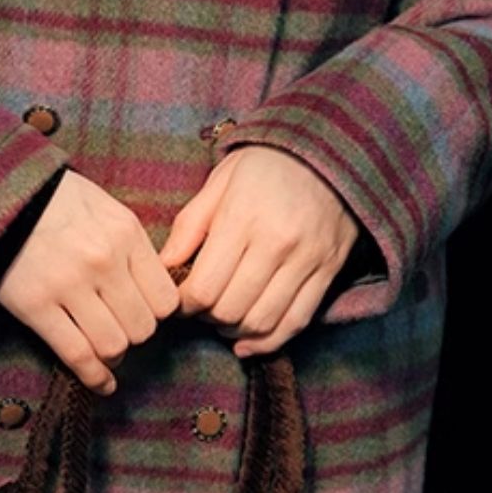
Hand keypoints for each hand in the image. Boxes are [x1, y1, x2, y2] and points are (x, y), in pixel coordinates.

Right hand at [0, 170, 178, 394]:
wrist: (0, 194)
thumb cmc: (56, 199)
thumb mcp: (105, 207)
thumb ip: (131, 244)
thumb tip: (153, 283)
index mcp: (125, 234)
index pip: (165, 298)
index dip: (159, 314)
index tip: (147, 313)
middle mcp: (104, 261)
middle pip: (142, 327)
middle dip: (135, 335)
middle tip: (123, 328)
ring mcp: (70, 285)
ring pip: (113, 345)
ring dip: (114, 355)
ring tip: (108, 350)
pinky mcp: (36, 306)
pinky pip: (76, 354)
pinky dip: (93, 377)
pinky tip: (101, 383)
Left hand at [159, 147, 358, 355]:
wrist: (327, 151)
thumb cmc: (265, 164)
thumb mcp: (220, 181)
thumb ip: (190, 225)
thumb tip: (163, 267)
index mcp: (242, 217)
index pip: (204, 287)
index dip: (184, 303)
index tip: (178, 298)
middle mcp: (277, 243)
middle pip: (231, 309)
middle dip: (206, 317)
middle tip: (199, 308)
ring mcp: (306, 260)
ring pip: (262, 322)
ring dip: (234, 332)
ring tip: (221, 320)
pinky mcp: (328, 272)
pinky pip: (297, 322)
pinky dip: (269, 341)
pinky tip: (247, 341)